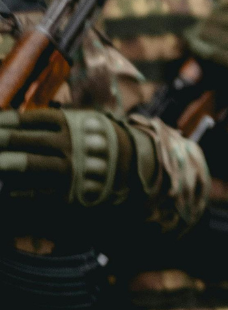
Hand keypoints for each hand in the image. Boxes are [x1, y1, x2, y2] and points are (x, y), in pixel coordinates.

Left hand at [0, 108, 153, 207]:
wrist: (133, 166)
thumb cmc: (96, 139)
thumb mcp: (82, 121)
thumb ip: (51, 122)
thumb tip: (11, 123)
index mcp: (71, 123)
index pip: (30, 119)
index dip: (5, 121)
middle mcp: (70, 143)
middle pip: (25, 140)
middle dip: (1, 140)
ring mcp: (70, 167)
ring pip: (29, 164)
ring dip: (4, 163)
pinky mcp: (70, 190)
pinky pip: (37, 190)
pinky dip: (17, 189)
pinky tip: (5, 188)